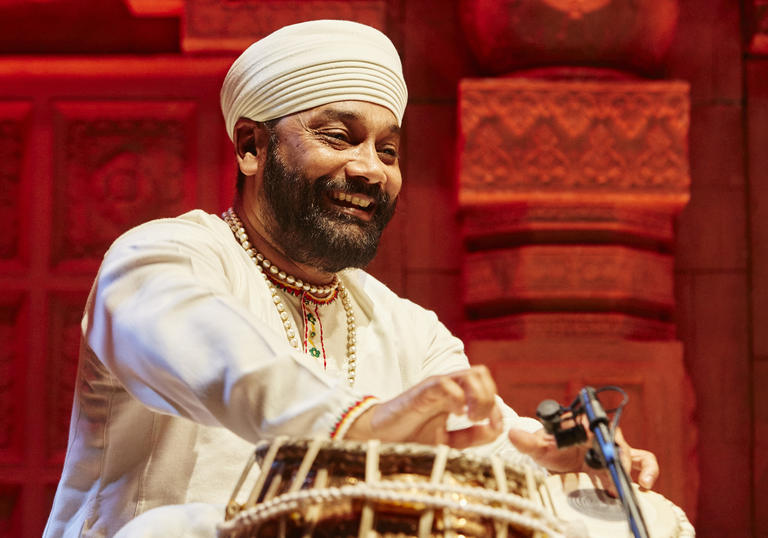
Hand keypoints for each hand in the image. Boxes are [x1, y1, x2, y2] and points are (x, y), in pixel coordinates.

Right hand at [344, 366, 502, 448]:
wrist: (380, 440)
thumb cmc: (412, 437)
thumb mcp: (449, 442)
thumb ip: (472, 436)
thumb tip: (497, 429)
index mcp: (456, 395)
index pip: (486, 386)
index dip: (496, 407)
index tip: (495, 428)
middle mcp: (448, 386)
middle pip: (482, 373)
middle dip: (488, 398)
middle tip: (478, 420)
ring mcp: (435, 387)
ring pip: (470, 374)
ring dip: (478, 396)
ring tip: (468, 417)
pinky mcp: (421, 392)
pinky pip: (445, 384)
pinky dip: (458, 398)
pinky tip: (455, 414)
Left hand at [507, 426, 658, 491]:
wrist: (557, 459)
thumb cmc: (550, 447)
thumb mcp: (538, 447)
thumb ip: (527, 441)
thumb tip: (511, 434)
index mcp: (584, 425)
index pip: (596, 426)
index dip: (598, 435)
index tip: (594, 446)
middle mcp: (601, 435)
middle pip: (616, 443)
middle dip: (617, 457)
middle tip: (612, 471)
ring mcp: (612, 450)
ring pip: (634, 454)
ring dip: (641, 467)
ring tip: (642, 482)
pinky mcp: (619, 464)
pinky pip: (641, 463)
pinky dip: (648, 472)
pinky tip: (645, 485)